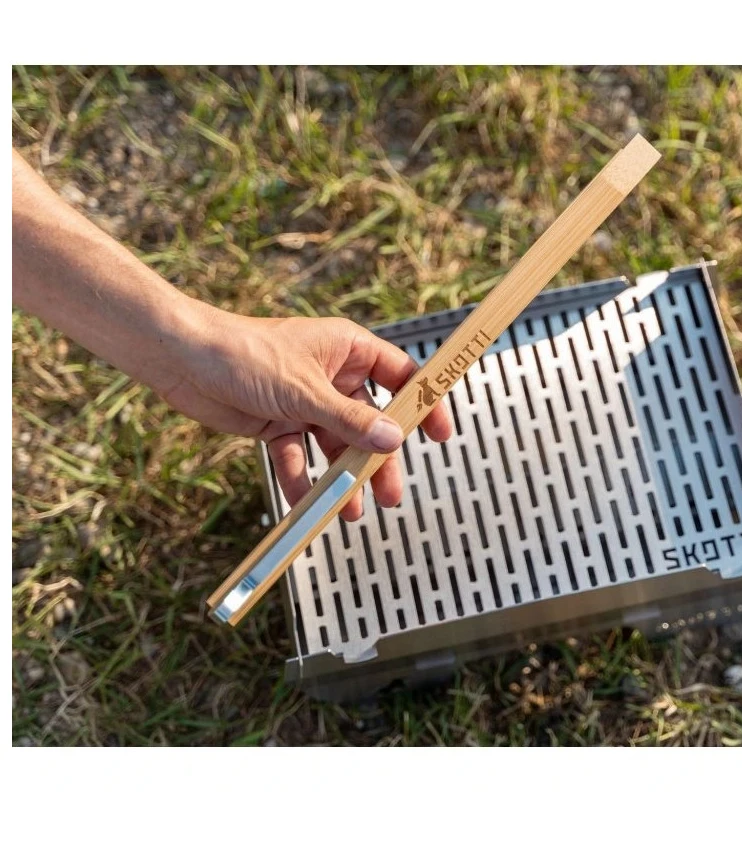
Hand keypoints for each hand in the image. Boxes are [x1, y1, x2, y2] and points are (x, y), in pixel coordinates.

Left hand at [159, 307, 452, 520]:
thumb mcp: (306, 391)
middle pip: (370, 421)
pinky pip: (299, 454)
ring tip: (351, 508)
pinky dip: (301, 477)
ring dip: (342, 476)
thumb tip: (392, 440)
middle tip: (390, 492)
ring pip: (335, 444)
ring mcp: (305, 401)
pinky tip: (305, 498)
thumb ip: (351, 420)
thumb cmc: (244, 353)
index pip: (401, 376)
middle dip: (379, 458)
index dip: (422, 404)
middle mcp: (331, 375)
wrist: (182, 360)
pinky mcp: (279, 421)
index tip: (440, 434)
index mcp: (348, 350)